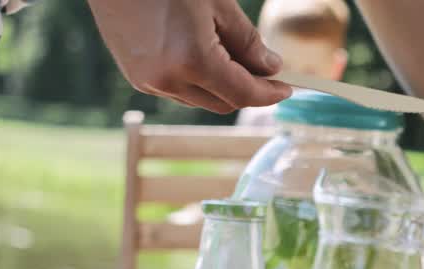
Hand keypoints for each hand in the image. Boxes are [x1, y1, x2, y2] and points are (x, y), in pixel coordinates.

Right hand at [87, 0, 291, 113]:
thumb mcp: (218, 3)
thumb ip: (248, 41)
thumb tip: (271, 68)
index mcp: (193, 61)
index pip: (244, 94)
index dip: (269, 93)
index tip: (288, 87)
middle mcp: (168, 80)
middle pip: (225, 103)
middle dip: (249, 89)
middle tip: (266, 68)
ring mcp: (148, 82)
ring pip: (202, 99)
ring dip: (223, 86)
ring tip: (230, 52)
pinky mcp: (136, 77)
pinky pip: (179, 90)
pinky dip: (198, 81)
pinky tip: (201, 52)